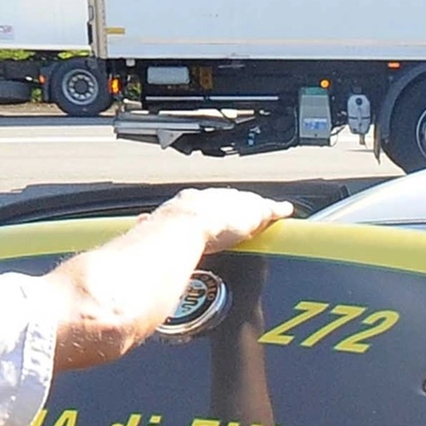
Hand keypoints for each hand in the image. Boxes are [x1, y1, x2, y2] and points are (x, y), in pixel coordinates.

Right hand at [147, 188, 294, 253]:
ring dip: (257, 209)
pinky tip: (286, 212)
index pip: (204, 201)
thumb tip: (138, 226)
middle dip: (235, 207)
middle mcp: (214, 197)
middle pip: (228, 200)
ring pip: (249, 204)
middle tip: (239, 216)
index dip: (211, 208)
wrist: (188, 222)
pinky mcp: (253, 212)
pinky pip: (269, 210)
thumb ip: (150, 226)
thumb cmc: (169, 228)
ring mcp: (234, 203)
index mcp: (190, 199)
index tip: (213, 215)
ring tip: (265, 213)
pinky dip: (278, 211)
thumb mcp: (157, 227)